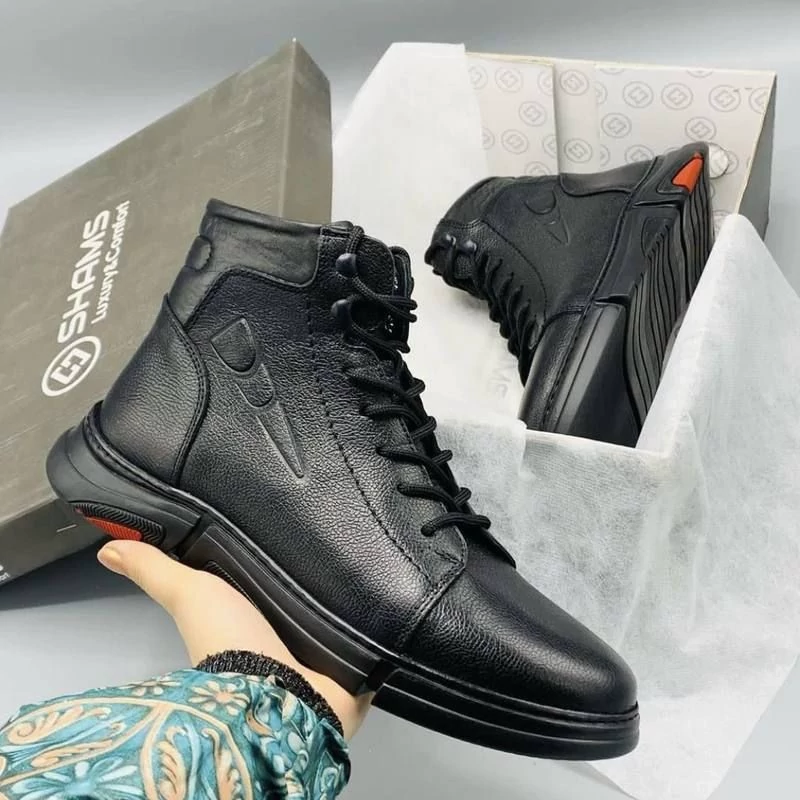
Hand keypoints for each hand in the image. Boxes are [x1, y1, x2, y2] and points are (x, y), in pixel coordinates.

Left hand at [97, 540, 371, 738]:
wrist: (278, 696)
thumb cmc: (231, 644)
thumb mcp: (190, 594)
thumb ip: (155, 570)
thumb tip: (107, 545)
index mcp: (255, 609)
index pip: (272, 571)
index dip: (280, 548)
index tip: (292, 509)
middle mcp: (290, 628)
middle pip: (310, 588)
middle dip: (324, 563)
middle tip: (341, 521)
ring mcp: (325, 645)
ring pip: (346, 606)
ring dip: (356, 586)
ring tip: (373, 543)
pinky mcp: (358, 658)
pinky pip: (376, 630)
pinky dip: (384, 615)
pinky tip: (395, 583)